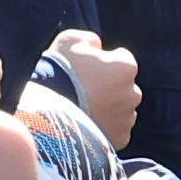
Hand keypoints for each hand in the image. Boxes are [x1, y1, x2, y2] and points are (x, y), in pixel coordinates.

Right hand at [49, 29, 142, 149]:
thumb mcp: (68, 41)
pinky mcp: (119, 140)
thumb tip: (96, 46)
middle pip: (123, 86)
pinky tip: (85, 125)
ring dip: (108, 108)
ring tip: (82, 110)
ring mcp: (127, 119)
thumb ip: (88, 39)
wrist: (47, 116)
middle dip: (109, 87)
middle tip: (83, 91)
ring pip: (121, 109)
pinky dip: (105, 128)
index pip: (121, 58)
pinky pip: (115, 130)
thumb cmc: (57, 73)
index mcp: (125, 67)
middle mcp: (133, 93)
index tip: (86, 69)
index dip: (103, 62)